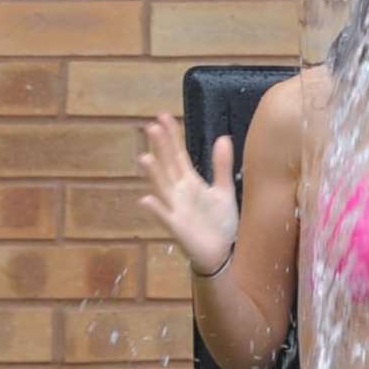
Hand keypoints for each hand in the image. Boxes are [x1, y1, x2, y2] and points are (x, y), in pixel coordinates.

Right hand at [138, 113, 238, 274]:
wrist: (223, 253)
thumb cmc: (220, 223)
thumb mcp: (223, 190)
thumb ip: (221, 165)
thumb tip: (223, 137)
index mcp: (190, 182)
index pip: (178, 154)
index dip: (171, 136)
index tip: (163, 116)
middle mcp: (179, 192)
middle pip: (168, 166)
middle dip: (160, 148)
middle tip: (151, 127)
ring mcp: (176, 209)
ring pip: (162, 187)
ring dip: (153, 174)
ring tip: (145, 157)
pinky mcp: (178, 228)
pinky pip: (165, 217)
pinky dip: (155, 209)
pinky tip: (145, 198)